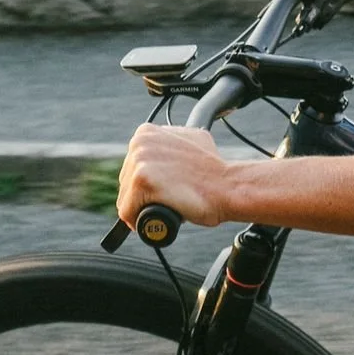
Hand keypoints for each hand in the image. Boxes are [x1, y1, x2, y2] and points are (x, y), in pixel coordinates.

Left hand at [117, 124, 234, 230]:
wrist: (228, 186)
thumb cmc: (213, 171)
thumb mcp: (191, 139)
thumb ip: (171, 140)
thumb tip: (165, 149)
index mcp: (146, 132)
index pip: (131, 168)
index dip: (146, 186)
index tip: (161, 192)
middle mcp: (139, 143)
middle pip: (126, 183)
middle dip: (143, 198)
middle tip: (167, 201)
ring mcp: (140, 160)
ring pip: (126, 199)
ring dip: (142, 210)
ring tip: (167, 207)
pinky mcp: (141, 180)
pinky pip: (127, 211)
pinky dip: (139, 222)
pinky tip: (158, 218)